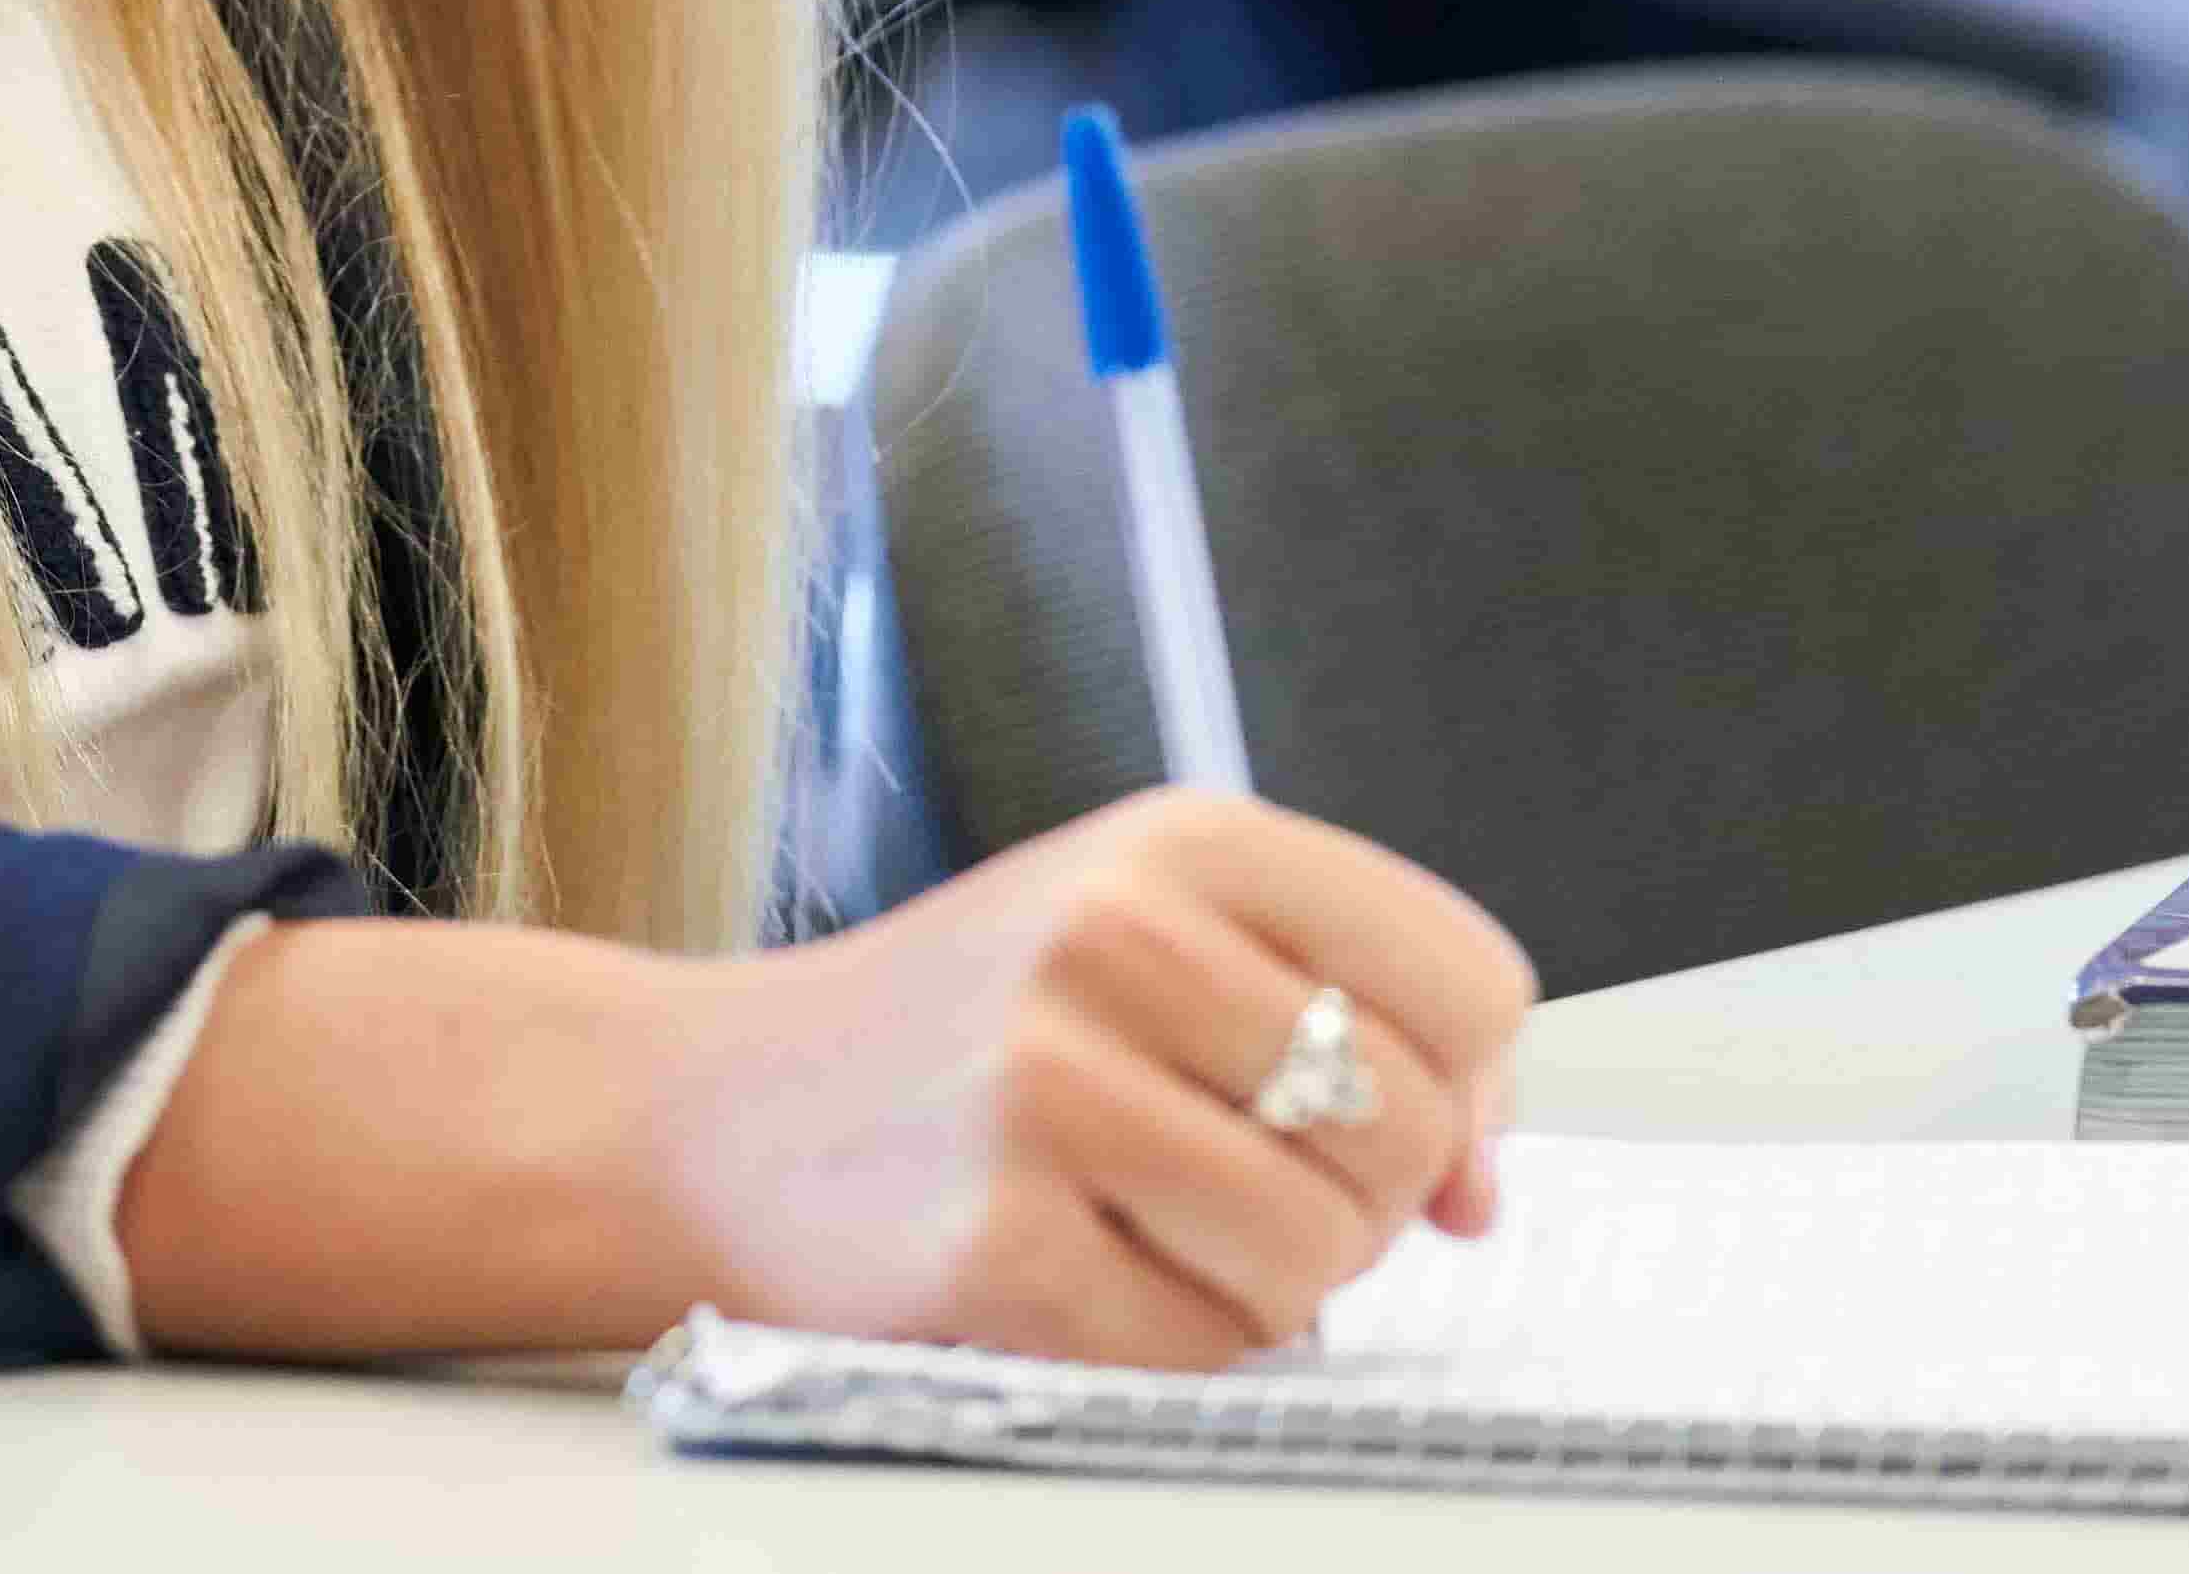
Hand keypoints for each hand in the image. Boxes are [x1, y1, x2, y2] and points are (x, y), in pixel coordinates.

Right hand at [111, 786, 1533, 1370]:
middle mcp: (1117, 934)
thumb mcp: (1150, 944)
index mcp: (1183, 839)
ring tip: (1143, 1229)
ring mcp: (1045, 1085)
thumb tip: (1483, 1180)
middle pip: (1407, 1132)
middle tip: (1221, 1179)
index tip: (1378, 1120)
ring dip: (1262, 1286)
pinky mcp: (992, 1239)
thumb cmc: (962, 1037)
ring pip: (1320, 1256)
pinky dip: (1161, 1345)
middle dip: (1349, 1200)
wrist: (705, 1113)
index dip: (1462, 1087)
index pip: (1472, 983)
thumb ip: (1345, 1018)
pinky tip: (1066, 1272)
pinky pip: (1201, 1349)